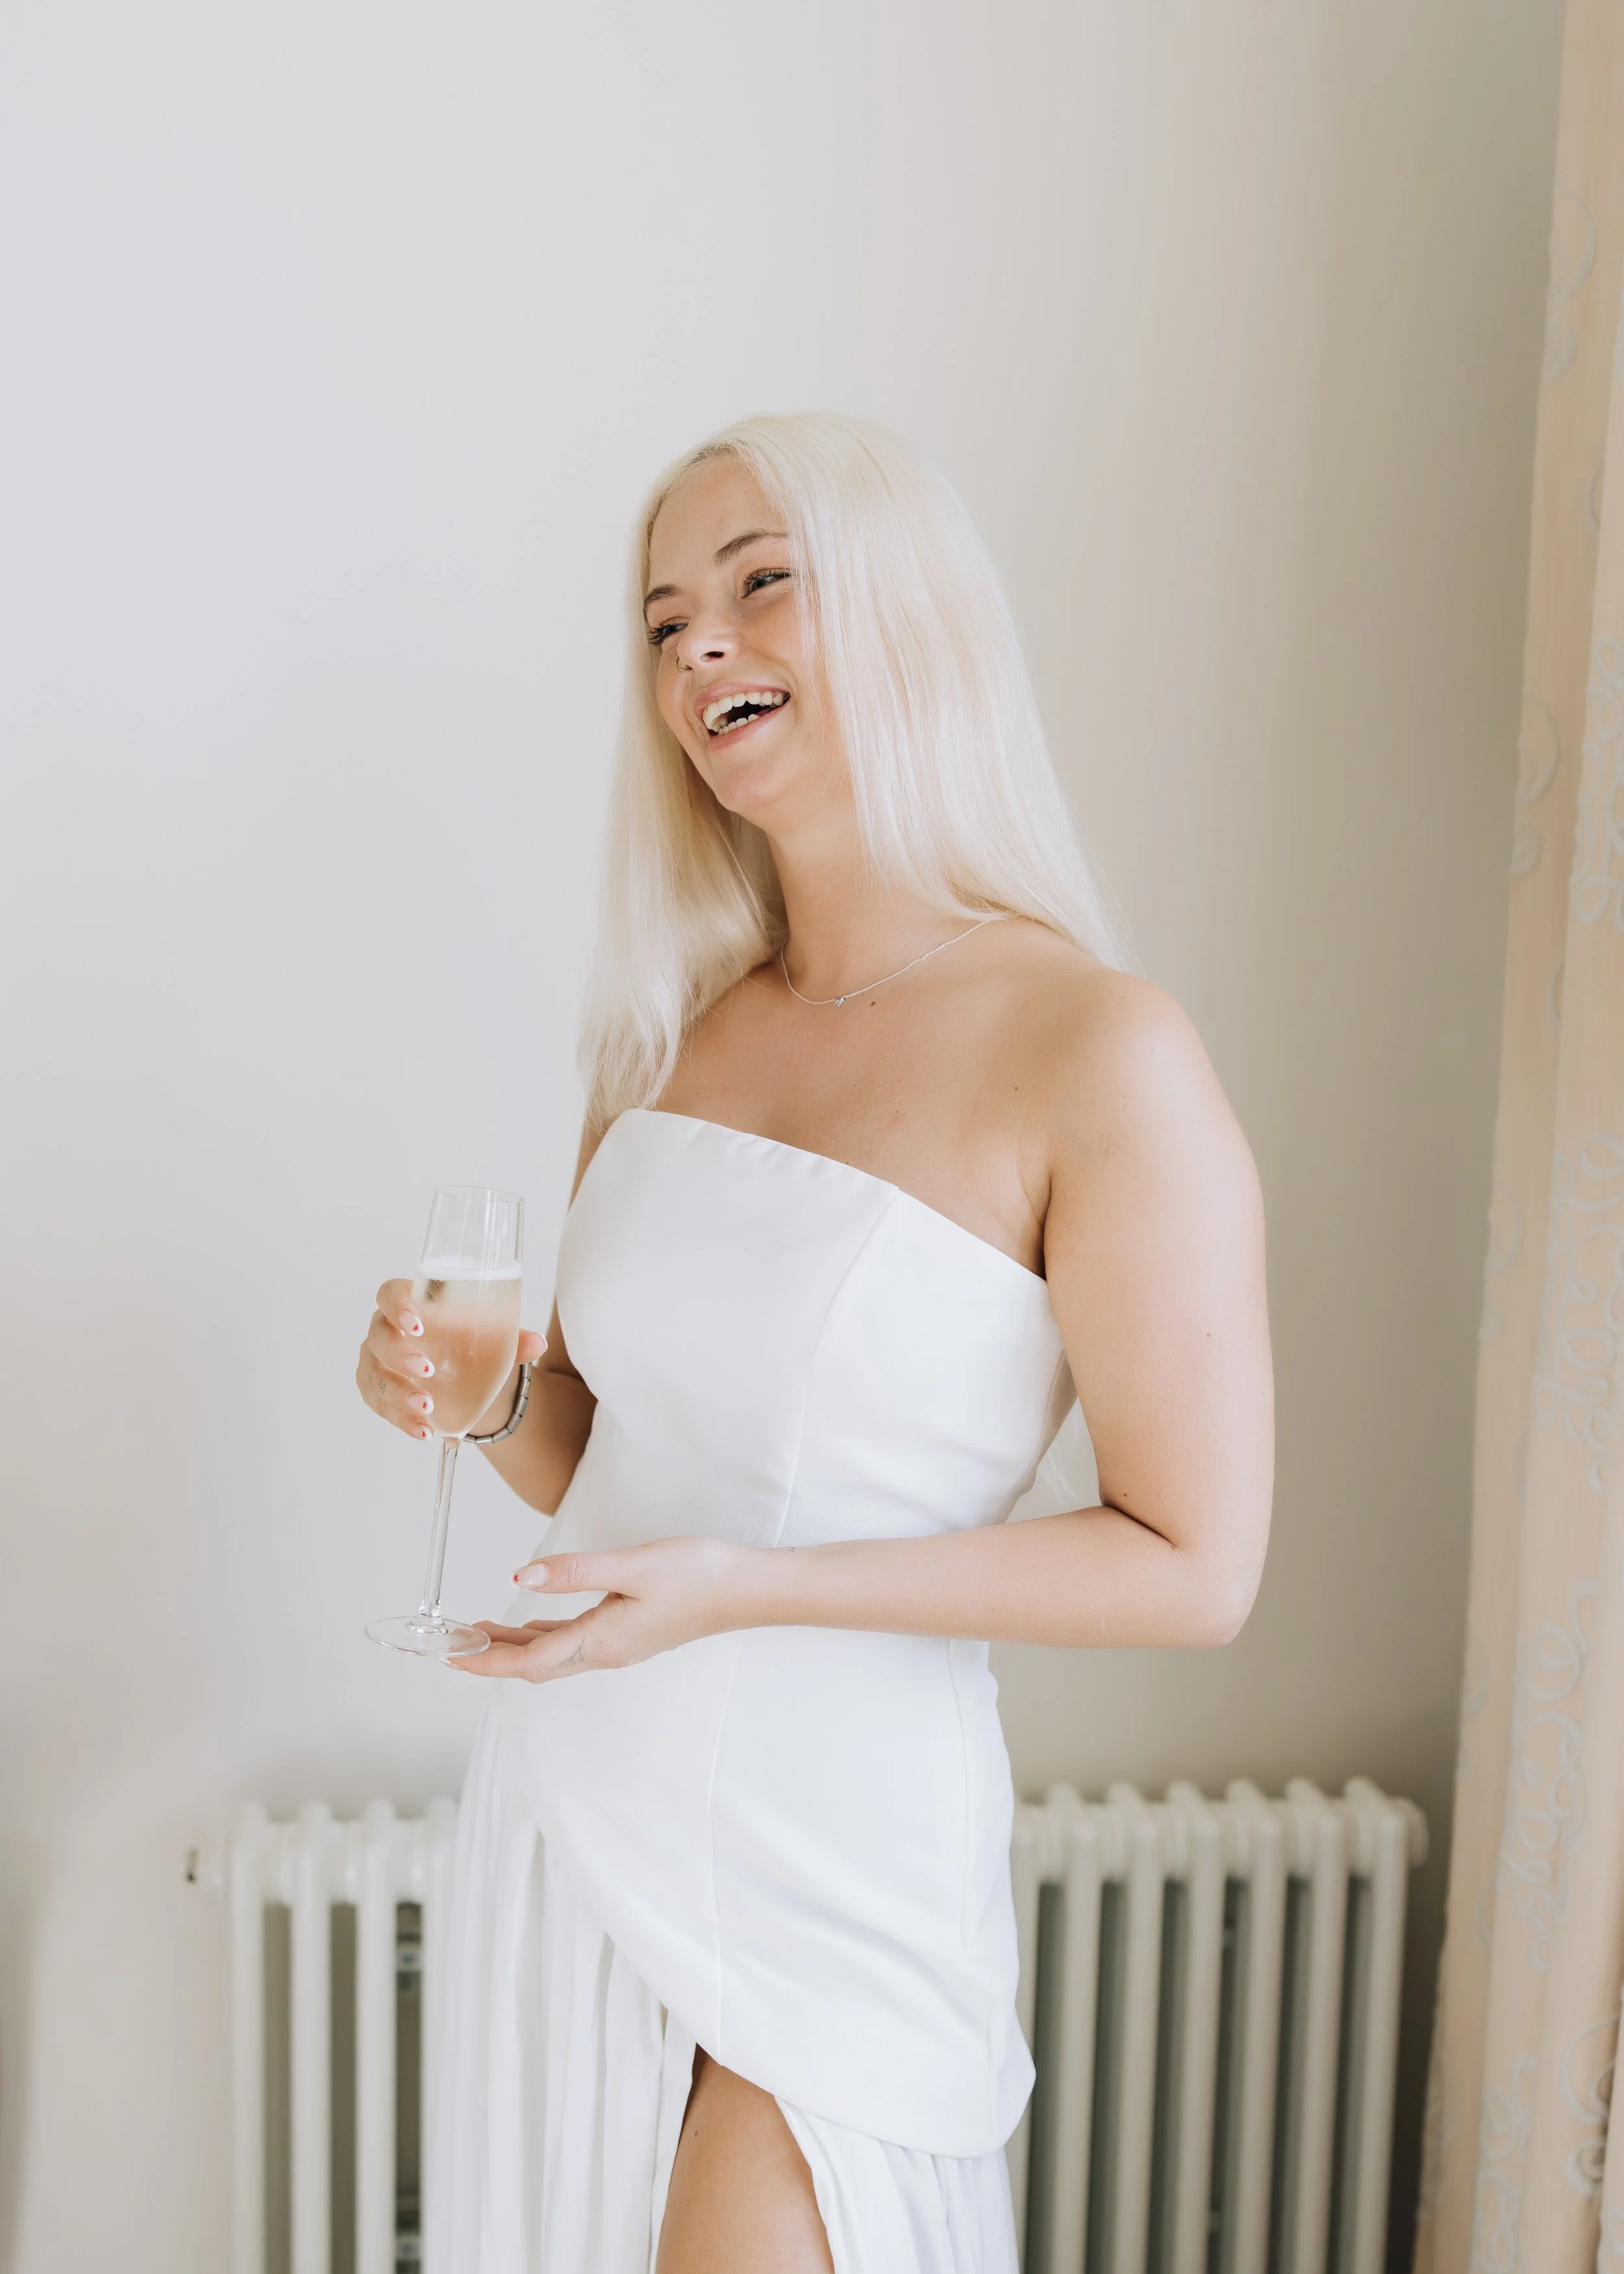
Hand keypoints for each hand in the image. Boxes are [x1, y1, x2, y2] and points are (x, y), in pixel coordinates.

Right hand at [356, 1278, 546, 1440]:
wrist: (462, 1375)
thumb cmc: (468, 1342)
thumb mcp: (490, 1339)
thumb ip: (512, 1339)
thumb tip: (539, 1343)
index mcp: (409, 1304)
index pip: (390, 1293)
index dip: (397, 1305)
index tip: (417, 1324)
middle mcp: (384, 1330)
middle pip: (379, 1337)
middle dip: (400, 1355)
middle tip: (428, 1371)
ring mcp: (375, 1362)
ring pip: (374, 1376)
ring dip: (399, 1395)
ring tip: (427, 1409)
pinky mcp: (375, 1391)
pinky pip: (379, 1406)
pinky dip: (401, 1420)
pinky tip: (423, 1431)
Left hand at [449, 1536, 764, 1680]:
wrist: (747, 1590)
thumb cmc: (697, 1576)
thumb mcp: (632, 1565)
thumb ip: (575, 1572)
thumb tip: (520, 1580)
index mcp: (602, 1640)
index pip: (529, 1661)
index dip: (486, 1659)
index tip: (450, 1654)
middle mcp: (607, 1652)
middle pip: (535, 1665)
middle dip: (491, 1657)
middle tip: (452, 1645)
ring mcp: (619, 1647)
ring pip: (553, 1655)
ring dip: (514, 1647)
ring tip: (480, 1632)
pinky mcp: (630, 1635)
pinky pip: (573, 1644)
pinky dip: (542, 1637)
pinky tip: (534, 1622)